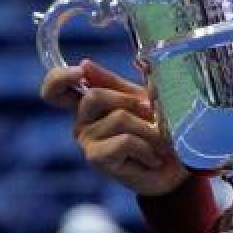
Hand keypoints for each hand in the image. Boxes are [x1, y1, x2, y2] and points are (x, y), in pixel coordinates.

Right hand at [41, 59, 187, 195]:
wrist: (176, 169)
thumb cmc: (159, 131)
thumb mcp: (141, 100)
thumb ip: (118, 84)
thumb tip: (85, 63)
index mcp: (90, 104)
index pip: (55, 90)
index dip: (59, 78)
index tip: (79, 71)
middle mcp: (82, 121)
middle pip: (94, 95)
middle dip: (131, 101)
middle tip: (153, 115)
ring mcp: (87, 141)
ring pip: (119, 118)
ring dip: (150, 129)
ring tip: (158, 143)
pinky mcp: (96, 159)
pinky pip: (125, 141)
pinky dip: (147, 148)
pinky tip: (153, 159)